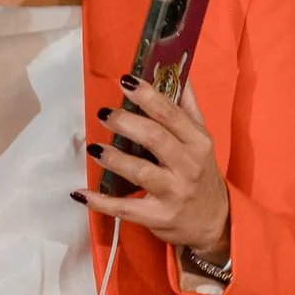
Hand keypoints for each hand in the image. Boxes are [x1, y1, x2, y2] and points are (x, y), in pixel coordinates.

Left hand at [77, 79, 230, 257]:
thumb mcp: (202, 140)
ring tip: (95, 148)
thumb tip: (180, 73)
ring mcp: (174, 193)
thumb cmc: (202, 174)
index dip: (147, 95)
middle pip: (155, 138)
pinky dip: (101, 202)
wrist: (214, 222)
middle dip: (126, 123)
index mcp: (198, 141)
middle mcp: (188, 166)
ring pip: (140, 172)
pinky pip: (125, 208)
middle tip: (104, 114)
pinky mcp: (158, 217)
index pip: (171, 113)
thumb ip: (188, 107)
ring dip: (114, 159)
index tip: (124, 81)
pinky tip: (80, 193)